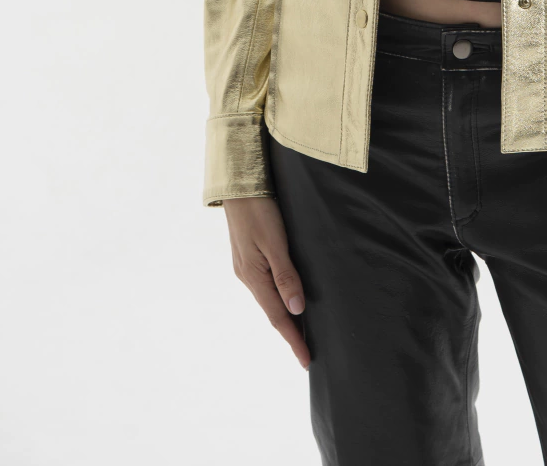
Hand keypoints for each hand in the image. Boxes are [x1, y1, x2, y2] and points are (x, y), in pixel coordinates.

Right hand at [223, 196, 310, 368]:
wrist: (239, 186)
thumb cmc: (259, 210)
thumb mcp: (274, 242)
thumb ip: (286, 274)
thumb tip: (296, 309)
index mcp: (253, 277)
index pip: (278, 317)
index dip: (293, 339)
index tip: (306, 361)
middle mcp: (247, 277)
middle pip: (272, 312)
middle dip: (289, 334)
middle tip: (307, 353)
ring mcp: (246, 268)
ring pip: (269, 300)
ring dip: (284, 318)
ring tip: (301, 333)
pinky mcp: (248, 258)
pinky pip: (266, 287)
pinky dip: (278, 300)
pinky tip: (287, 300)